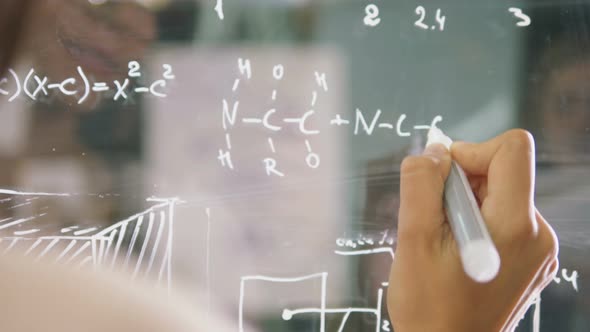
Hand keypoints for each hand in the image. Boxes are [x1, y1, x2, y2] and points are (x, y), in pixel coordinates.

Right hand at [387, 129, 558, 331]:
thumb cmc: (430, 308)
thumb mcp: (413, 240)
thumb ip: (421, 185)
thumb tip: (434, 151)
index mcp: (515, 226)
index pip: (512, 149)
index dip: (471, 151)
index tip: (442, 179)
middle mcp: (538, 235)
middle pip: (503, 172)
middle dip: (462, 183)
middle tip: (436, 220)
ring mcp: (538, 251)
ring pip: (500, 195)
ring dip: (466, 205)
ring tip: (444, 242)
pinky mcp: (531, 261)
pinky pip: (504, 219)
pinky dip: (477, 222)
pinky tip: (457, 252)